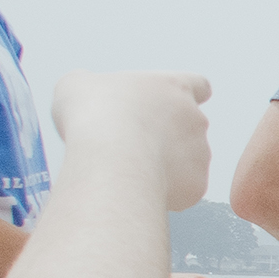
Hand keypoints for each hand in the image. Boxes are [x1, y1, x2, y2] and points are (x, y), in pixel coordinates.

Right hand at [51, 71, 211, 210]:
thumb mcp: (78, 86)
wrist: (112, 161)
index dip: (185, 96)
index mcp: (174, 88)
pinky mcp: (197, 185)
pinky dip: (164, 191)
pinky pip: (183, 190)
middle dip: (164, 137)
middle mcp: (196, 119)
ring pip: (186, 161)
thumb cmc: (94, 116)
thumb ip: (92, 87)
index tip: (169, 104)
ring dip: (164, 165)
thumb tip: (88, 98)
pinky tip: (137, 188)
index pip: (199, 86)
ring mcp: (201, 154)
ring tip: (128, 170)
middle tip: (130, 146)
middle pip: (188, 128)